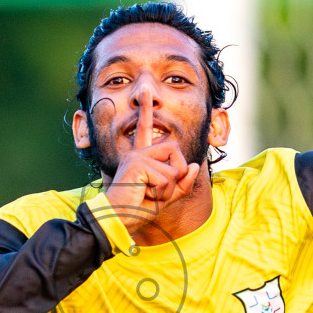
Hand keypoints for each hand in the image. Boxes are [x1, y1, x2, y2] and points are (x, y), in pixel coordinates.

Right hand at [104, 89, 201, 230]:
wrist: (118, 220)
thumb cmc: (137, 209)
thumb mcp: (165, 198)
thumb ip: (182, 184)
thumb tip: (194, 165)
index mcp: (141, 158)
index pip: (146, 130)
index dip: (146, 110)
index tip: (146, 92)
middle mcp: (138, 153)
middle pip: (176, 151)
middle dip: (177, 175)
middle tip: (158, 191)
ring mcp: (137, 157)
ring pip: (173, 170)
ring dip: (167, 190)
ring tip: (148, 195)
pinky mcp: (137, 164)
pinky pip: (166, 179)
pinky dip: (161, 193)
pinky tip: (144, 195)